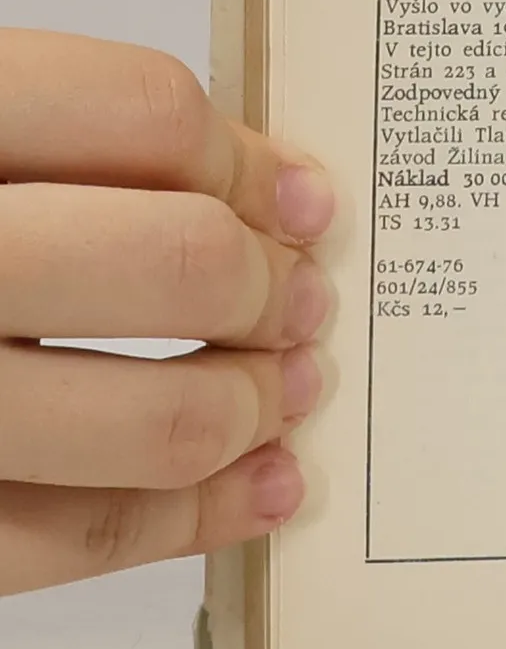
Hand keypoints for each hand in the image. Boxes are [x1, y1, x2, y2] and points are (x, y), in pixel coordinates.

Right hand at [0, 31, 331, 593]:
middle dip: (267, 289)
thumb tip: (268, 188)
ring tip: (288, 393)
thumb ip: (61, 135)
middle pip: (173, 263)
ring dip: (253, 408)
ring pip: (149, 419)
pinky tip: (254, 492)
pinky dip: (190, 518)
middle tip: (300, 301)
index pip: (139, 112)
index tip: (299, 200)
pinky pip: (68, 536)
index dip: (246, 162)